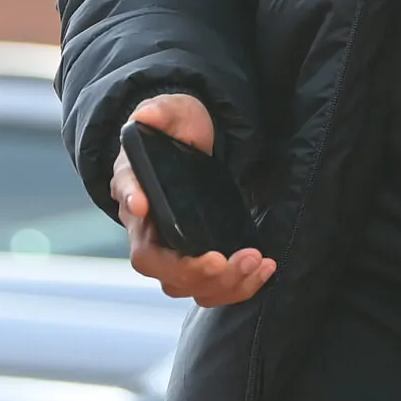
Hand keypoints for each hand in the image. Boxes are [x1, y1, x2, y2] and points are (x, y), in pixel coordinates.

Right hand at [109, 93, 275, 306]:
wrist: (193, 137)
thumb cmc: (174, 127)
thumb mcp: (168, 112)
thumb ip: (157, 113)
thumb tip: (145, 117)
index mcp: (137, 207)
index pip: (141, 244)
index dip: (161, 253)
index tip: (189, 241)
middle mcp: (154, 237)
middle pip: (168, 276)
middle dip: (201, 273)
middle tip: (234, 260)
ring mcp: (180, 250)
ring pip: (194, 288)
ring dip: (227, 284)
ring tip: (256, 261)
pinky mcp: (205, 254)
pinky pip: (217, 285)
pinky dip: (241, 285)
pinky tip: (264, 268)